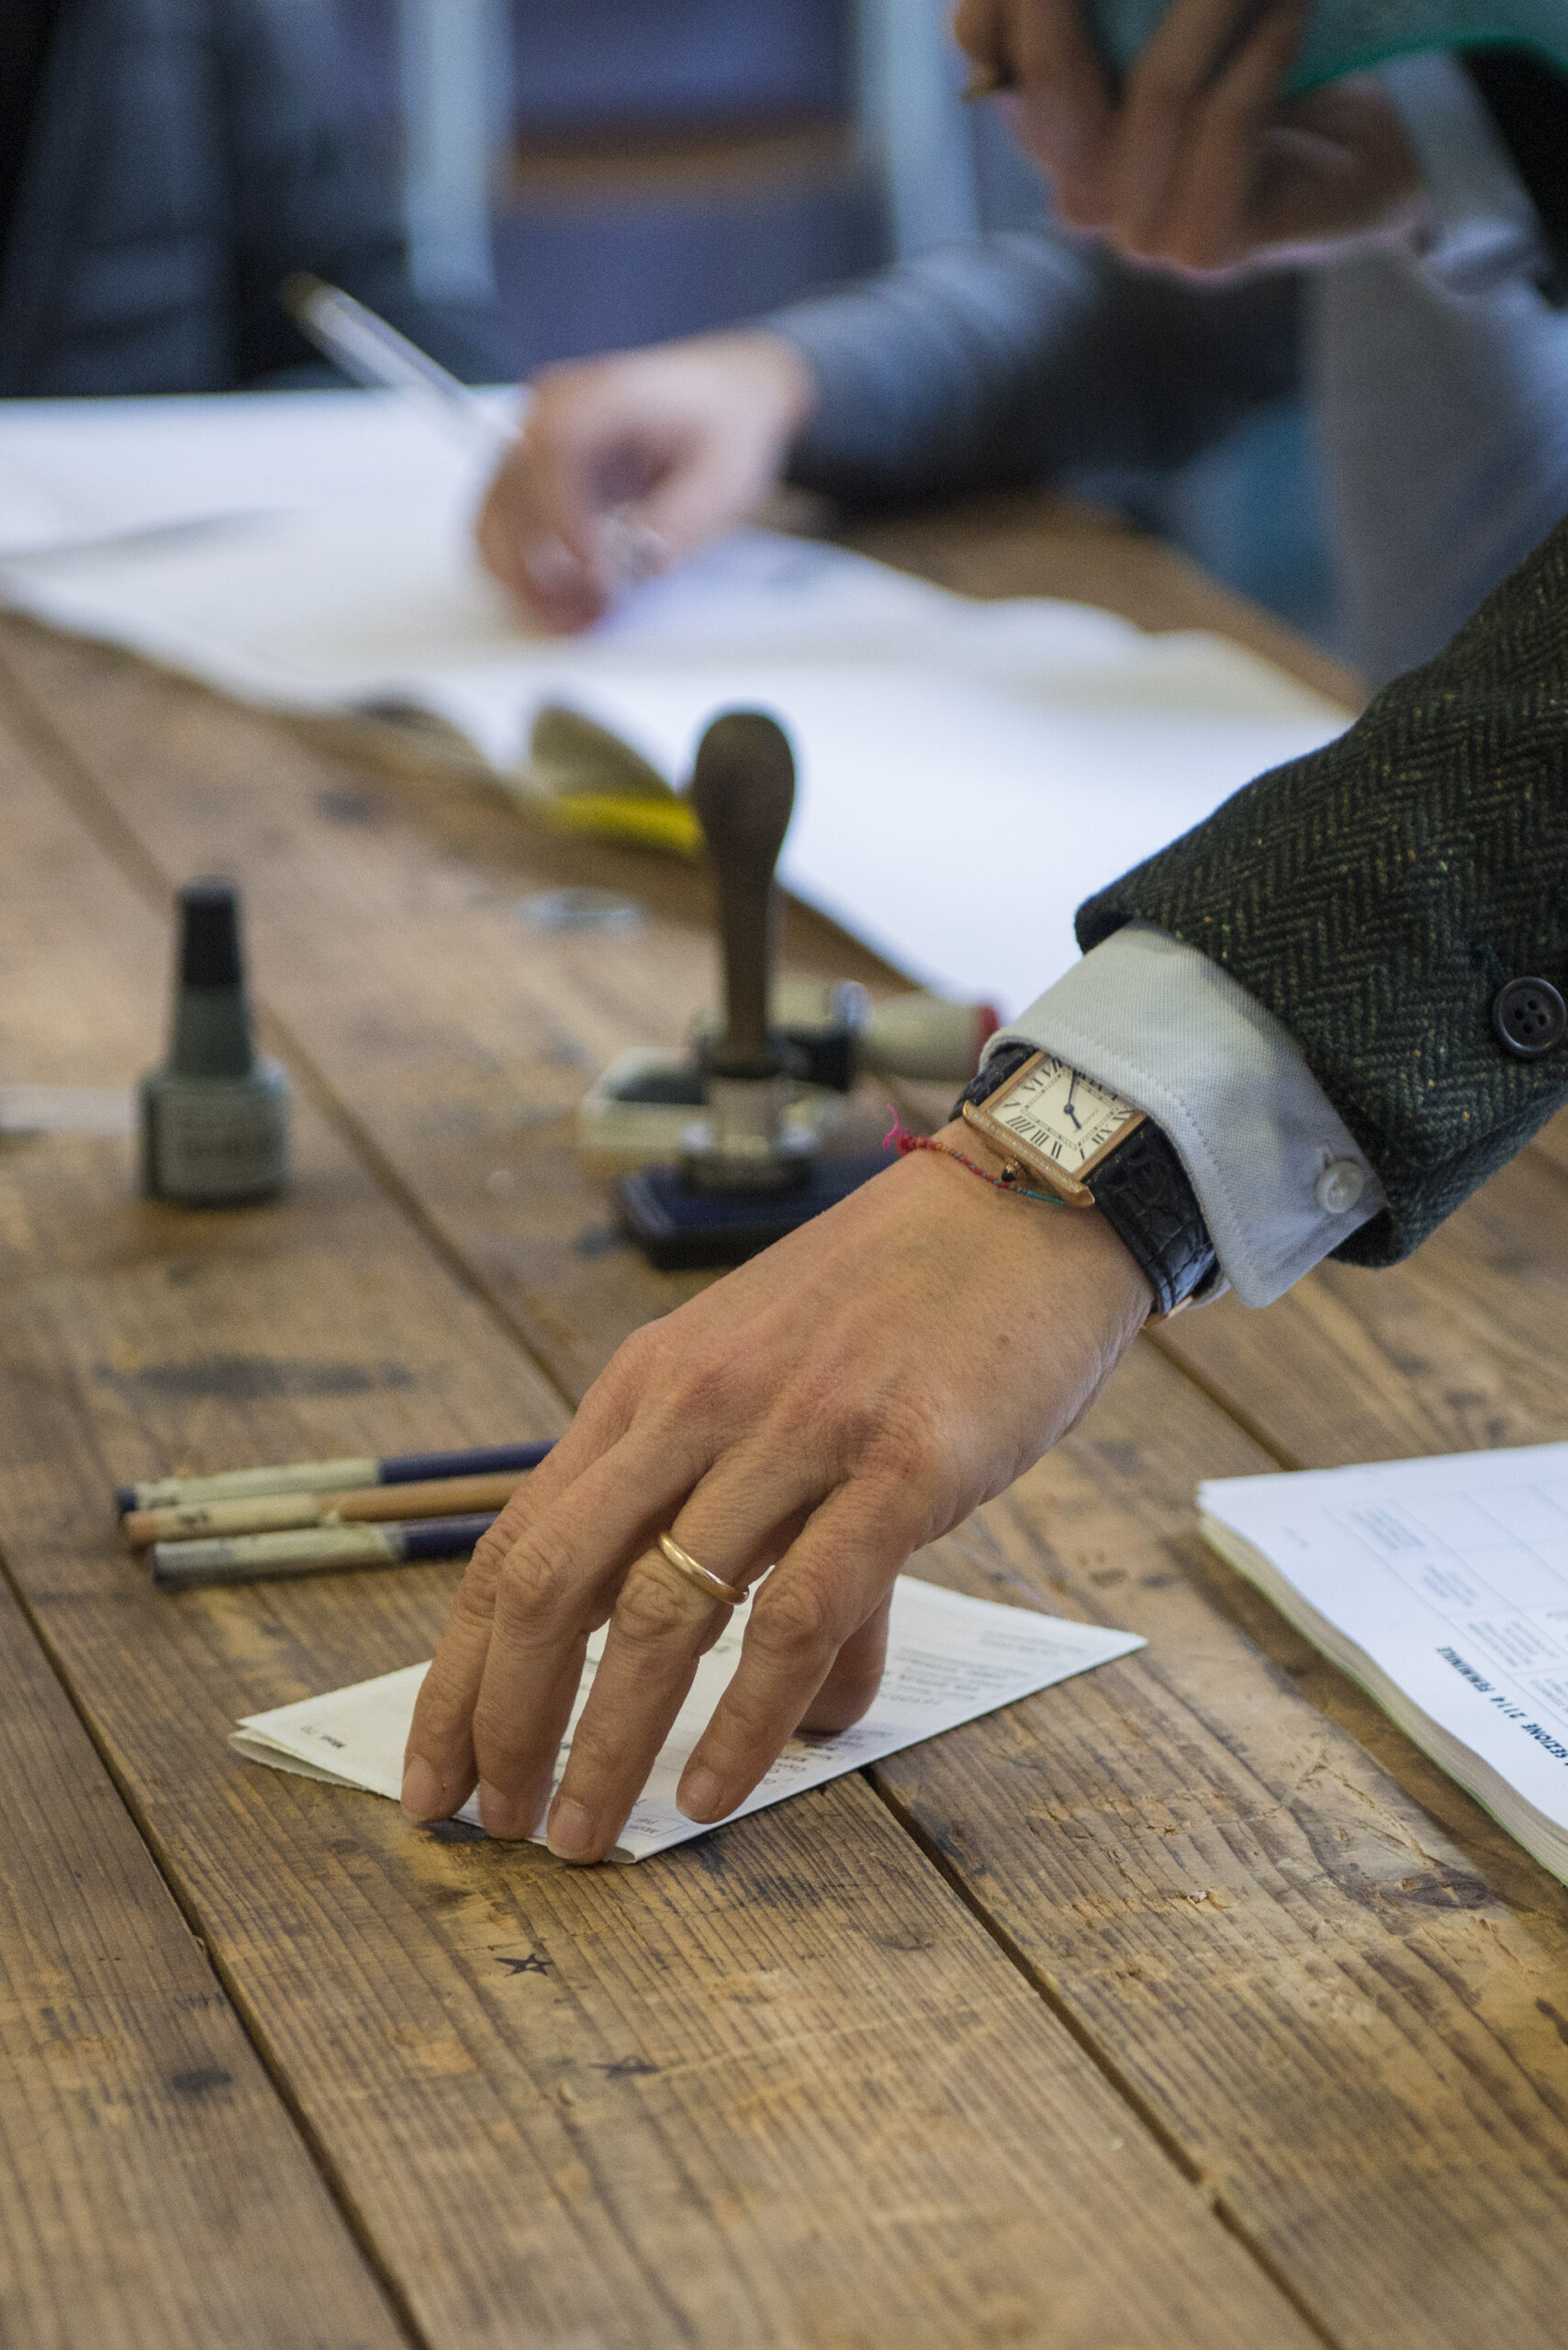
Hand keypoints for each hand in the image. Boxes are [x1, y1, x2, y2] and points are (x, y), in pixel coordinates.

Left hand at [401, 1125, 1151, 1862]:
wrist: (1029, 1203)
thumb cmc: (908, 1303)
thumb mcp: (788, 1393)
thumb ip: (777, 1544)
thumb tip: (804, 1705)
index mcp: (649, 1385)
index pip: (514, 1544)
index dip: (461, 1671)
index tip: (435, 1772)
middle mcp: (696, 1404)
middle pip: (550, 1584)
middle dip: (503, 1721)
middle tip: (495, 1826)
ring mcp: (793, 1431)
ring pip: (658, 1611)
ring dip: (605, 1743)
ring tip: (588, 1838)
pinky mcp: (898, 1466)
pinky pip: (795, 1616)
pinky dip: (745, 1721)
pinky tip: (712, 1792)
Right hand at [476, 332, 818, 631]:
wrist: (724, 402)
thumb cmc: (722, 424)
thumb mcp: (723, 474)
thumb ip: (681, 519)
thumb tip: (640, 560)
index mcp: (601, 393)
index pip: (554, 448)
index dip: (563, 517)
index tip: (594, 570)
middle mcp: (550, 411)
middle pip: (509, 495)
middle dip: (543, 571)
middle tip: (592, 612)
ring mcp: (530, 445)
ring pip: (494, 526)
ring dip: (527, 584)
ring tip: (580, 616)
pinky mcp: (527, 478)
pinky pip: (501, 535)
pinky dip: (523, 577)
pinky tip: (565, 603)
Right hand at [954, 0, 1427, 276]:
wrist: (1364, 152)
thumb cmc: (1264, 61)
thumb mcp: (1165, 14)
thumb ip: (1110, 2)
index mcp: (1047, 125)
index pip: (984, 43)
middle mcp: (1076, 192)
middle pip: (1050, 79)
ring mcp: (1138, 233)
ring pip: (1155, 95)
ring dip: (1211, 6)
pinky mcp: (1206, 251)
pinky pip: (1226, 127)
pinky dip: (1264, 54)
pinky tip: (1292, 10)